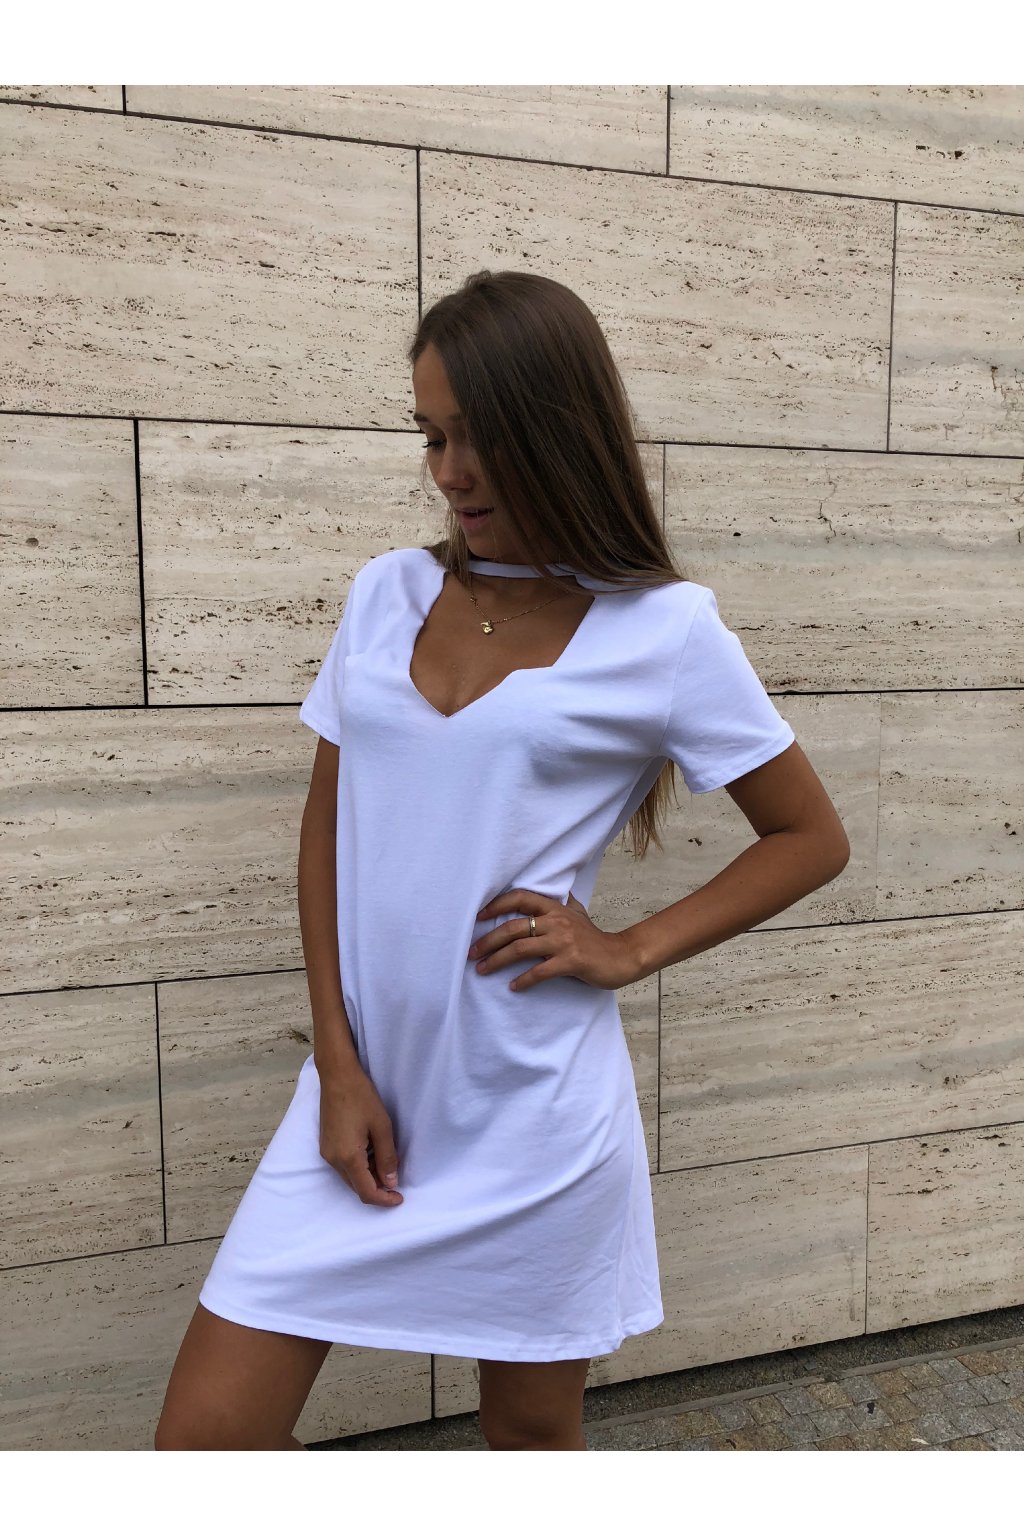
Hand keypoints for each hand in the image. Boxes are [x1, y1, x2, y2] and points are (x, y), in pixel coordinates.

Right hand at [317, 1062, 403, 1206]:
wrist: (337, 1076)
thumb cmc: (361, 1097)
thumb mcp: (382, 1127)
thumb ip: (387, 1157)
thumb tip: (391, 1182)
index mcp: (348, 1157)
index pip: (366, 1192)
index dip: (384, 1200)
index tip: (399, 1198)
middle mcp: (333, 1160)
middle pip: (356, 1188)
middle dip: (377, 1189)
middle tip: (396, 1180)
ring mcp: (327, 1153)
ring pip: (350, 1178)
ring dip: (368, 1177)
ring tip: (386, 1163)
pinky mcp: (326, 1145)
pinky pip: (344, 1166)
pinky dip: (359, 1167)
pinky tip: (372, 1153)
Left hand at [469, 889, 640, 992]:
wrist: (620, 957)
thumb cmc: (594, 938)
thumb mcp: (578, 913)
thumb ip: (562, 902)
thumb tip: (555, 889)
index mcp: (555, 908)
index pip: (520, 898)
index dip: (496, 905)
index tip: (477, 917)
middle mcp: (557, 921)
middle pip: (513, 927)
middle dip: (488, 940)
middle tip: (471, 952)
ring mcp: (564, 941)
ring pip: (521, 949)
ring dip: (496, 960)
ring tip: (481, 970)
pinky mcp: (571, 961)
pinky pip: (540, 971)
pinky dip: (524, 980)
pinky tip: (513, 987)